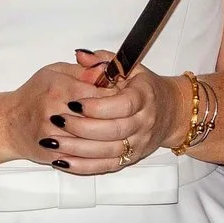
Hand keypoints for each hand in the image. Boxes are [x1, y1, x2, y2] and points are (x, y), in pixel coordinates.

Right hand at [5, 59, 131, 172]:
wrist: (8, 124)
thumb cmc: (33, 95)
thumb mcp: (55, 72)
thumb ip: (83, 70)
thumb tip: (107, 71)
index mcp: (59, 89)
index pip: (100, 96)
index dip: (116, 97)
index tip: (123, 96)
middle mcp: (56, 113)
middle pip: (99, 119)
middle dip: (116, 118)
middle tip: (124, 115)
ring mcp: (54, 137)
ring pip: (94, 142)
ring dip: (109, 138)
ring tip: (117, 131)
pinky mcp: (54, 155)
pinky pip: (83, 158)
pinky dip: (98, 154)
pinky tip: (106, 147)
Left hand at [55, 51, 177, 171]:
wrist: (171, 112)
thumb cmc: (143, 87)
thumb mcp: (128, 67)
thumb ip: (102, 60)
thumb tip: (80, 56)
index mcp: (144, 96)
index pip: (122, 105)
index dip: (96, 106)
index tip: (73, 103)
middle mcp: (145, 122)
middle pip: (113, 131)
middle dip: (81, 127)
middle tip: (57, 120)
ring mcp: (138, 143)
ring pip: (107, 152)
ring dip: (77, 149)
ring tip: (52, 142)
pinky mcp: (130, 159)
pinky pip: (105, 166)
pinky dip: (82, 166)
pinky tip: (62, 161)